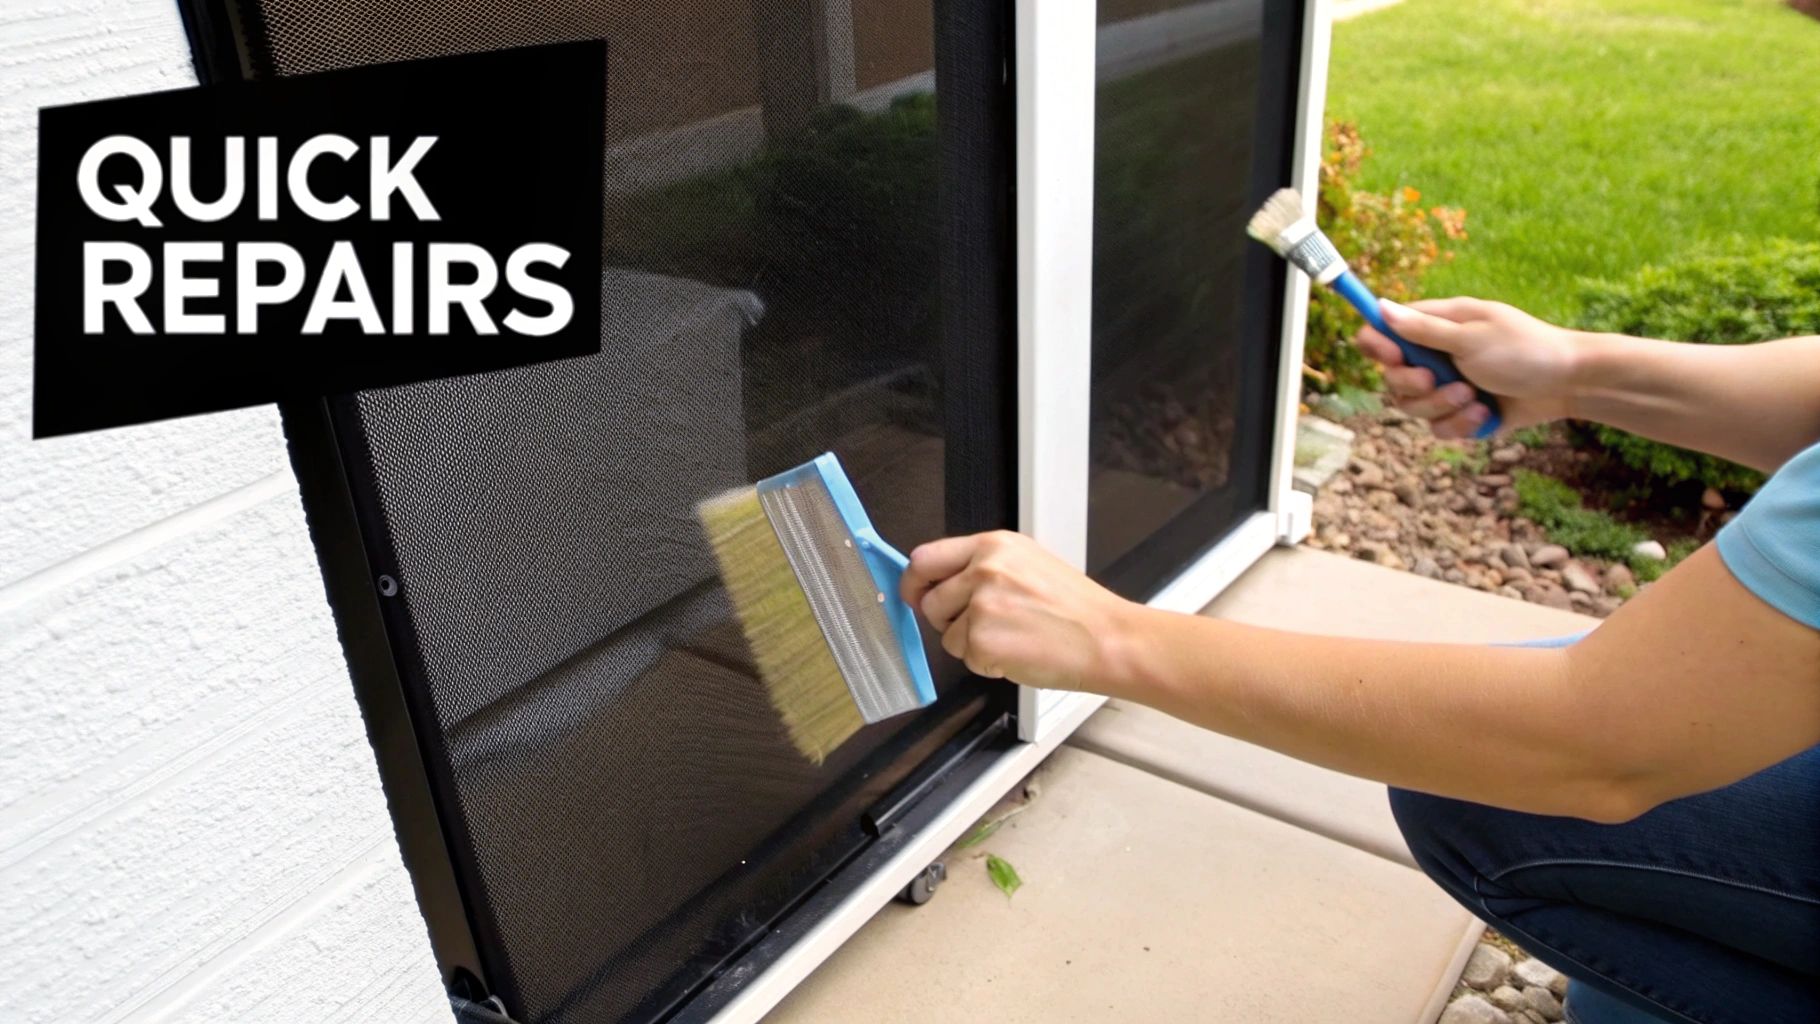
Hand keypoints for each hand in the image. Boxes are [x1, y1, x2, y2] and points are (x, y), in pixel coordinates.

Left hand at [900, 530, 1140, 691]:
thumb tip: (939, 582)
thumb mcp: (1028, 565)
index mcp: (994, 545)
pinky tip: (1018, 653)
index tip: (914, 594)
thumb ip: (982, 567)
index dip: (914, 582)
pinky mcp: (983, 640)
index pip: (926, 557)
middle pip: (929, 601)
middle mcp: (984, 569)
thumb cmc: (1076, 609)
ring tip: (1013, 637)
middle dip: (948, 620)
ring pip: (947, 635)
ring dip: (972, 645)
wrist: (1107, 638)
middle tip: (985, 626)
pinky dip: (988, 664)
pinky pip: (966, 659)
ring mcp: (982, 605)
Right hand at [1357, 298, 1582, 437]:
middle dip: (1414, 385)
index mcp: (1435, 326)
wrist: (1567, 384)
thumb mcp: (1470, 337)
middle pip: (1392, 377)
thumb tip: (1381, 307)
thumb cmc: (1524, 349)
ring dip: (1441, 406)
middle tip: (1438, 380)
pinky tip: (1485, 413)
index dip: (1378, 345)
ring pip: (1412, 407)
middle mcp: (1435, 356)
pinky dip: (1459, 424)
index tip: (1393, 356)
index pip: (1384, 332)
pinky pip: (1438, 428)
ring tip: (1473, 398)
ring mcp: (1447, 386)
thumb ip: (1423, 329)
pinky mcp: (1460, 414)